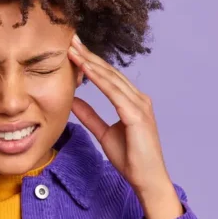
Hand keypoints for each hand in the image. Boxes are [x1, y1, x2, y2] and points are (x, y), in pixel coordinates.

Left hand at [67, 33, 182, 218]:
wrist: (147, 179)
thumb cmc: (131, 159)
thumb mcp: (104, 134)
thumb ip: (90, 116)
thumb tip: (73, 100)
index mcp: (132, 102)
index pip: (108, 77)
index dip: (90, 62)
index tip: (73, 49)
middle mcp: (138, 99)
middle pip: (109, 72)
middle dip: (89, 55)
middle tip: (70, 38)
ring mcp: (139, 105)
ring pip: (111, 78)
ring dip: (90, 62)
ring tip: (72, 49)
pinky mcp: (137, 115)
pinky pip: (113, 93)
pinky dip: (98, 79)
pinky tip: (85, 69)